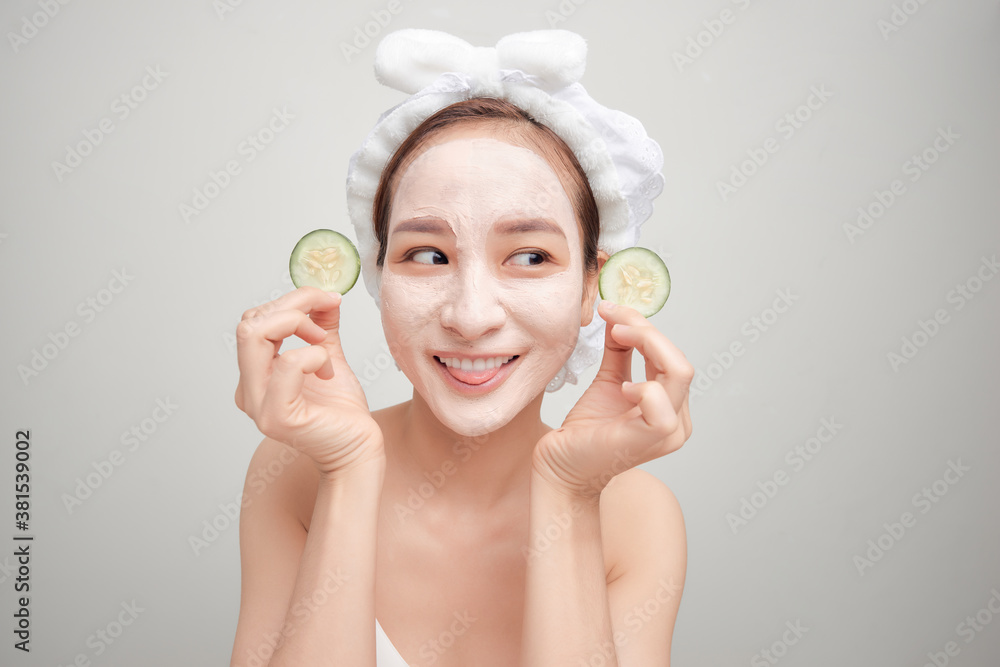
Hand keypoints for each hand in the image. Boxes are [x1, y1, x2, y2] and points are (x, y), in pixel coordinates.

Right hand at [234, 286, 383, 476]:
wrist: (358, 448)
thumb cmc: (342, 411)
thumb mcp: (329, 357)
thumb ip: (321, 327)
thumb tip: (324, 296)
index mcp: (255, 375)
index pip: (254, 321)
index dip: (290, 302)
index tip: (325, 301)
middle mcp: (249, 390)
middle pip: (250, 323)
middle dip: (293, 306)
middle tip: (325, 316)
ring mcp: (259, 404)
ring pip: (256, 335)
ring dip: (299, 325)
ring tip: (324, 345)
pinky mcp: (277, 416)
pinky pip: (288, 363)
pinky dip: (314, 354)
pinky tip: (327, 371)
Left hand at [532, 300, 693, 497]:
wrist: (562, 465)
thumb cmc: (586, 430)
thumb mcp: (608, 381)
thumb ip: (620, 351)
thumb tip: (619, 317)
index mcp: (671, 404)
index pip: (672, 356)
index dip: (645, 327)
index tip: (612, 309)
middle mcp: (678, 419)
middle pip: (679, 360)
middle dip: (646, 330)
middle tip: (612, 315)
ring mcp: (670, 432)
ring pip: (678, 372)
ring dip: (647, 344)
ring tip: (616, 335)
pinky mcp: (652, 440)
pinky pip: (661, 405)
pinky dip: (643, 387)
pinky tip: (621, 388)